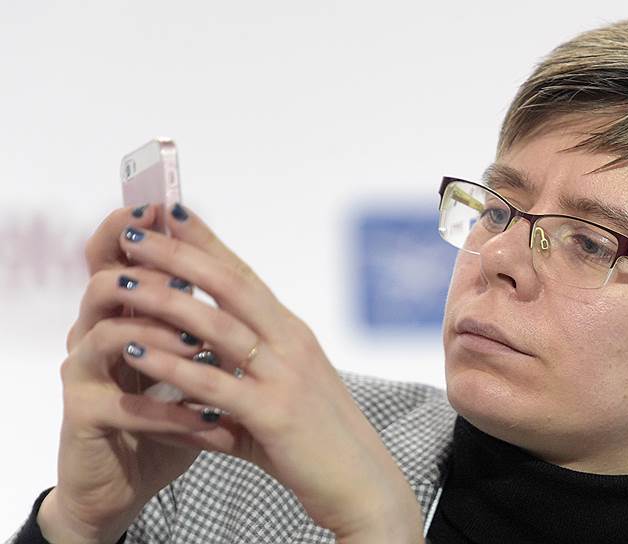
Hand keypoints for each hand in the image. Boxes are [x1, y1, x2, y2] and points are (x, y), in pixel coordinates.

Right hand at [40, 204, 217, 543]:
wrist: (132, 479)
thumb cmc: (168, 416)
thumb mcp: (192, 365)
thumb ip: (205, 325)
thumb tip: (243, 278)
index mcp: (123, 314)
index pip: (119, 258)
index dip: (137, 229)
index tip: (170, 207)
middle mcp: (95, 334)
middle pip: (106, 281)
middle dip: (151, 274)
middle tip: (191, 274)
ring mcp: (84, 374)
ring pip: (106, 332)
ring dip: (160, 335)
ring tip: (200, 346)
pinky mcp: (83, 416)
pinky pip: (123, 404)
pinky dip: (169, 409)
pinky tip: (208, 417)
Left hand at [113, 203, 423, 540]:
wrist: (362, 483)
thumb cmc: (319, 442)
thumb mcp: (282, 395)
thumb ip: (240, 379)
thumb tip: (193, 378)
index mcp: (292, 333)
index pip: (244, 274)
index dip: (206, 241)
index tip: (170, 212)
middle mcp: (290, 342)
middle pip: (229, 284)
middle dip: (177, 253)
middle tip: (131, 231)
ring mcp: (285, 376)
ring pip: (217, 325)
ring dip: (164, 300)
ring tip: (119, 284)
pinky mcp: (274, 414)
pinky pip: (212, 384)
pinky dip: (169, 366)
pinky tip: (133, 352)